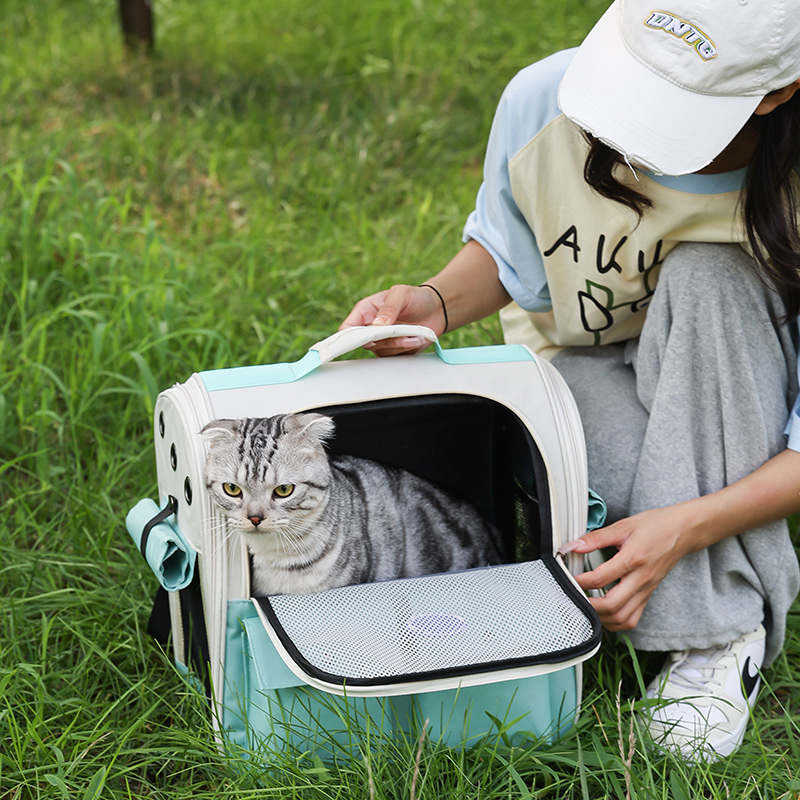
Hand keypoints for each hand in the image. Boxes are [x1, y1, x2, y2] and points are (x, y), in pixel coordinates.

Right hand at [339, 284, 444, 355]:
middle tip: (399, 332)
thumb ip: (389, 308)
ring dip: (399, 344)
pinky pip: (395, 357)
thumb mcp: (401, 294)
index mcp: (366, 311)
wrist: (436, 309)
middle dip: (383, 340)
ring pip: (381, 351)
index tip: (364, 338)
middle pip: (364, 343)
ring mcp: (382, 341)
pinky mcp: (394, 350)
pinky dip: (406, 349)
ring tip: (414, 333)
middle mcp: (370, 328)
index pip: (348, 328)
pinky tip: (416, 338)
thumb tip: (377, 325)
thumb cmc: (416, 297)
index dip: (349, 337)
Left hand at [560, 505, 692, 630]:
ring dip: (601, 617)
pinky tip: (603, 612)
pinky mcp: (648, 595)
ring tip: (586, 606)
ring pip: (623, 618)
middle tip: (574, 597)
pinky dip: (615, 621)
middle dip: (589, 605)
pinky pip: (633, 618)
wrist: (682, 531)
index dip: (580, 581)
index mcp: (633, 559)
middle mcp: (641, 579)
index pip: (601, 578)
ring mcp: (646, 590)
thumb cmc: (654, 526)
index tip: (568, 577)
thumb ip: (596, 538)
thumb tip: (573, 546)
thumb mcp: (623, 526)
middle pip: (613, 606)